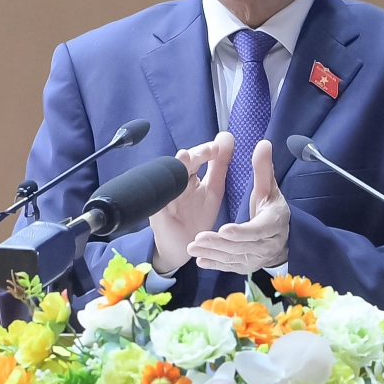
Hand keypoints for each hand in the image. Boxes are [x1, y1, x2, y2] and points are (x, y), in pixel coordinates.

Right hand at [148, 132, 233, 273]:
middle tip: (207, 151)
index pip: (196, 158)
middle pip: (181, 164)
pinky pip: (158, 200)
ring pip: (168, 177)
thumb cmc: (197, 217)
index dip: (205, 151)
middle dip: (193, 155)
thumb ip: (219, 165)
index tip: (218, 146)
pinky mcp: (157, 212)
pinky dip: (164, 192)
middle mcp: (175, 183)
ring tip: (185, 157)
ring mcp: (165, 196)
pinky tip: (172, 186)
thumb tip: (226, 136)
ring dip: (176, 167)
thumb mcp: (213, 189)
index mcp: (188, 176)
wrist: (184, 247)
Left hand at [187, 139, 289, 272]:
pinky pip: (230, 266)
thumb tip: (263, 144)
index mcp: (273, 223)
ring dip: (212, 254)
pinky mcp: (247, 266)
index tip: (224, 229)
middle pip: (242, 246)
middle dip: (219, 243)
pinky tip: (200, 261)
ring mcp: (257, 258)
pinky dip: (215, 264)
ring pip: (233, 258)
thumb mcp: (269, 188)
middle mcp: (267, 244)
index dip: (241, 231)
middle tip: (198, 238)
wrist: (281, 237)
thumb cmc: (271, 208)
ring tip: (193, 247)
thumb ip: (263, 169)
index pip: (258, 230)